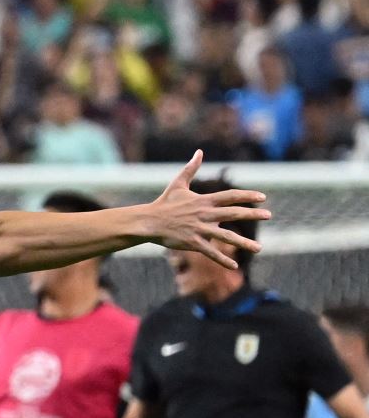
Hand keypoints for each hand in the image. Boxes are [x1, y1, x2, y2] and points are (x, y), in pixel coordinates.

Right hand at [145, 151, 271, 270]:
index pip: (231, 196)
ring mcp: (199, 229)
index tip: (263, 198)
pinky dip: (222, 260)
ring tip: (259, 248)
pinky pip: (210, 252)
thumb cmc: (164, 203)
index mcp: (204, 200)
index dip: (248, 196)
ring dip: (243, 243)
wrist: (149, 221)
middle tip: (269, 215)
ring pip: (226, 237)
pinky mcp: (192, 242)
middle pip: (233, 214)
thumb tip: (199, 152)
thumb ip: (191, 168)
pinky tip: (234, 266)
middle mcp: (205, 214)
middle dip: (252, 214)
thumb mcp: (178, 184)